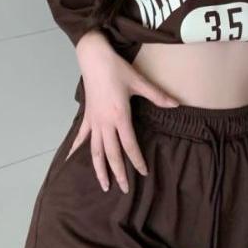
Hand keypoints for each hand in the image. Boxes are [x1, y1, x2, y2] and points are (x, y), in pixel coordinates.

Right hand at [70, 36, 176, 193]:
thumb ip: (157, 95)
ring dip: (99, 169)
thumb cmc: (117, 69)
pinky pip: (80, 137)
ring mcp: (93, 122)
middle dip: (119, 173)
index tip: (143, 173)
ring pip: (95, 151)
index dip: (137, 161)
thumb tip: (177, 104)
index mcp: (120, 116)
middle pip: (111, 154)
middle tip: (125, 189)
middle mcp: (105, 123)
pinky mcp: (86, 117)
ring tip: (103, 185)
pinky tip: (70, 161)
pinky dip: (75, 150)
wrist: (94, 58)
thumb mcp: (139, 81)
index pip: (129, 145)